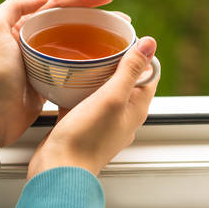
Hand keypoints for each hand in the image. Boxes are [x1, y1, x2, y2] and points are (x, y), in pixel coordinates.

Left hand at [0, 0, 123, 148]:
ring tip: (121, 38)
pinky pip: (76, 66)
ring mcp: (44, 60)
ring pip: (77, 43)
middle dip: (99, 17)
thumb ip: (14, 5)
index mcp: (22, 24)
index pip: (59, 3)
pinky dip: (92, 62)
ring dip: (99, 38)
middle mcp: (33, 39)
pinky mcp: (50, 80)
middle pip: (73, 21)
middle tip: (123, 20)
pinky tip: (108, 63)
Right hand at [27, 37, 158, 178]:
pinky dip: (76, 88)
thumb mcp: (111, 97)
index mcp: (136, 108)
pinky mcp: (80, 125)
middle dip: (114, 60)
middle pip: (124, 80)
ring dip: (93, 73)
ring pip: (101, 89)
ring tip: (80, 55)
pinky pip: (82, 100)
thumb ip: (130, 70)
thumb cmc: (86, 138)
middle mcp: (122, 116)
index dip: (140, 54)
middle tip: (99, 42)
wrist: (58, 170)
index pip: (148, 74)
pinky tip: (63, 78)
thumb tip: (150, 43)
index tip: (124, 37)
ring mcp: (101, 122)